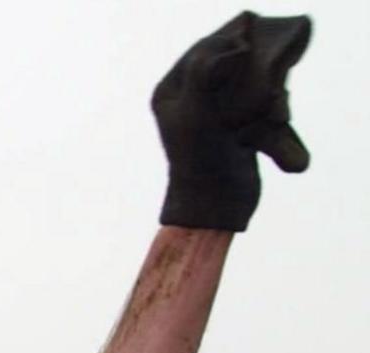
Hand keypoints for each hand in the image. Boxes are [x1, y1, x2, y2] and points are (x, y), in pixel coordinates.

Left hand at [153, 11, 310, 231]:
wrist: (214, 210)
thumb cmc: (199, 164)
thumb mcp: (196, 114)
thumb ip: (206, 74)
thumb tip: (232, 47)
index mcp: (171, 92)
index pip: (202, 52)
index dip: (229, 46)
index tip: (250, 51)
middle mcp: (191, 101)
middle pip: (233, 68)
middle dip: (256, 79)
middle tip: (266, 96)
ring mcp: (216, 116)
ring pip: (253, 90)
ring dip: (270, 101)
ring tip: (274, 117)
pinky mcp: (238, 132)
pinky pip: (263, 112)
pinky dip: (275, 122)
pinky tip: (277, 129)